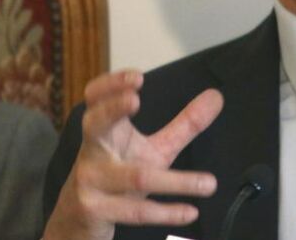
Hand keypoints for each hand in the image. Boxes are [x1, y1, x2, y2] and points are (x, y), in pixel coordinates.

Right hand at [44, 70, 223, 239]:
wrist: (79, 219)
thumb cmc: (119, 173)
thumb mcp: (154, 149)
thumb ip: (184, 125)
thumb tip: (216, 97)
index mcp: (106, 131)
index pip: (97, 100)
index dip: (111, 86)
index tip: (137, 77)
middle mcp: (93, 151)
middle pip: (94, 125)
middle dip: (111, 111)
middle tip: (134, 99)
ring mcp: (91, 182)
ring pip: (135, 177)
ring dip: (176, 181)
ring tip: (210, 183)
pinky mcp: (95, 211)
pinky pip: (135, 211)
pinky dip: (165, 213)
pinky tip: (191, 211)